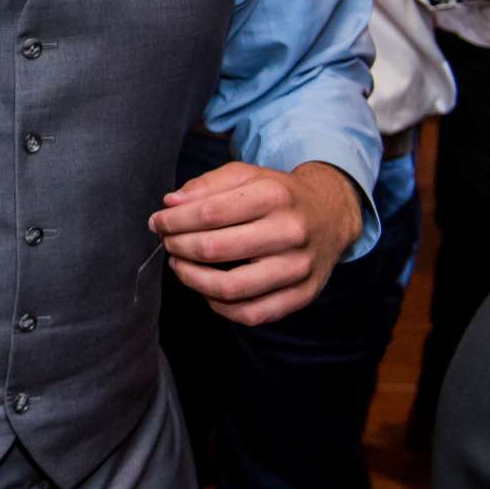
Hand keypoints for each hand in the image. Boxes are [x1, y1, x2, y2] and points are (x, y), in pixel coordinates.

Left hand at [151, 160, 363, 326]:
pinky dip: (221, 307)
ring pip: (232, 287)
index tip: (157, 222)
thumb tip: (170, 204)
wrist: (332, 213)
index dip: (173, 221)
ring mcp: (299, 267)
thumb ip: (206, 185)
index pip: (209, 213)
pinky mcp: (303, 294)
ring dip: (192, 279)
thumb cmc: (278, 194)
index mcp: (274, 196)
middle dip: (178, 246)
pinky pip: (253, 314)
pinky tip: (207, 290)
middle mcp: (290, 232)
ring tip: (179, 266)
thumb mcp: (247, 175)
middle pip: (215, 249)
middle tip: (167, 243)